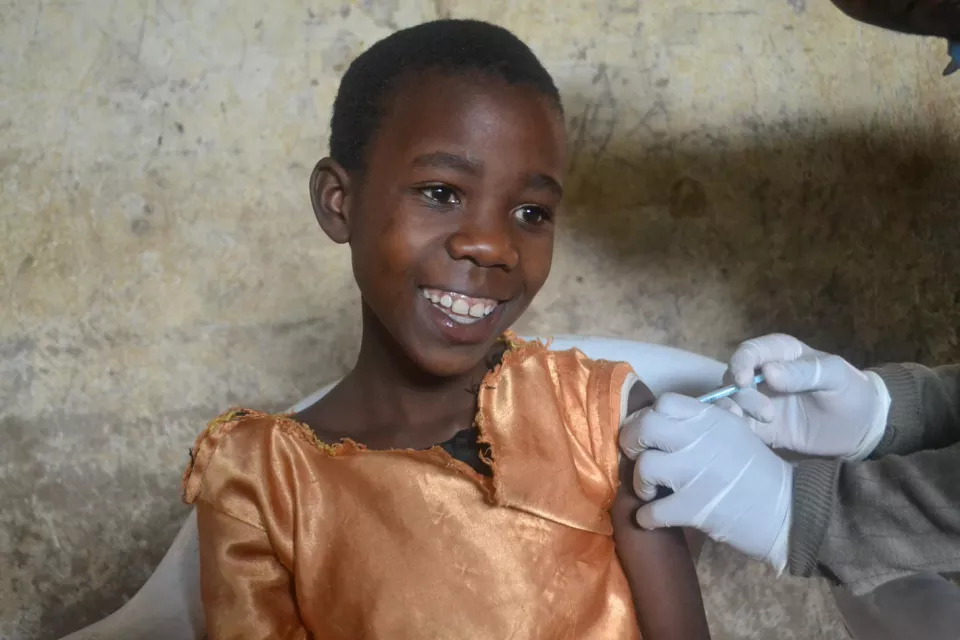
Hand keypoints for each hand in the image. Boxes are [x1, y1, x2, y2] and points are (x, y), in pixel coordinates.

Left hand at [620, 393, 792, 572]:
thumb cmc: (757, 471)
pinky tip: (652, 518)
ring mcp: (696, 474)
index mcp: (711, 418)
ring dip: (639, 484)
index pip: (665, 401)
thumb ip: (704, 420)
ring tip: (649, 492)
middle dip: (631, 443)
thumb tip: (665, 415)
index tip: (647, 433)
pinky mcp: (694, 508)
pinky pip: (652, 511)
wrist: (787, 512)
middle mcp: (701, 440)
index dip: (647, 416)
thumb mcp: (735, 431)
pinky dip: (646, 517)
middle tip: (638, 457)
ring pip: (644, 467)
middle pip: (644, 427)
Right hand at [727, 334, 890, 460]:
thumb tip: (768, 373)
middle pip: (734, 377)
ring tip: (761, 421)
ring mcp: (759, 400)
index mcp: (781, 353)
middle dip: (742, 394)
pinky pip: (738, 423)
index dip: (741, 363)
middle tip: (767, 412)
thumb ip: (803, 372)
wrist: (862, 429)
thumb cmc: (851, 393)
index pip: (751, 351)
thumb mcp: (836, 377)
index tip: (744, 381)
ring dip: (736, 409)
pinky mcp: (759, 425)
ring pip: (731, 399)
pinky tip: (745, 433)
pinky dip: (734, 427)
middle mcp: (763, 374)